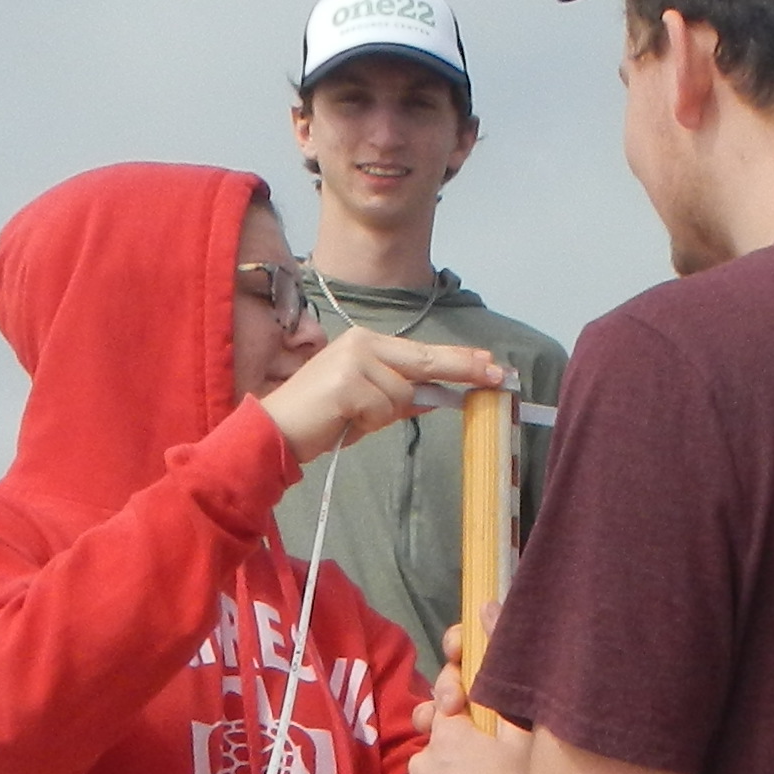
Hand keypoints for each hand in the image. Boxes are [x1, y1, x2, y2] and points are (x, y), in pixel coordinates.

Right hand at [264, 330, 506, 466]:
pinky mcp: (348, 382)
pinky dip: (369, 423)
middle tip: (499, 374)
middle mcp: (362, 343)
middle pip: (424, 360)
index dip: (457, 361)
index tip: (490, 364)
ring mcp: (355, 360)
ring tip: (352, 419)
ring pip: (403, 396)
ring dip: (383, 417)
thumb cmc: (320, 419)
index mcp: (366, 343)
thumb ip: (400, 397)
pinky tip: (343, 421)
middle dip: (462, 369)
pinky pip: (384, 410)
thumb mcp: (367, 405)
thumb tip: (438, 398)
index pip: (421, 352)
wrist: (274, 430)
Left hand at [406, 677, 523, 773]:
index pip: (445, 700)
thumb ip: (514, 711)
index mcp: (449, 736)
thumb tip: (509, 683)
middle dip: (457, 751)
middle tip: (488, 769)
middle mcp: (422, 764)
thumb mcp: (531, 749)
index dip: (459, 700)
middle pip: (438, 746)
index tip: (469, 705)